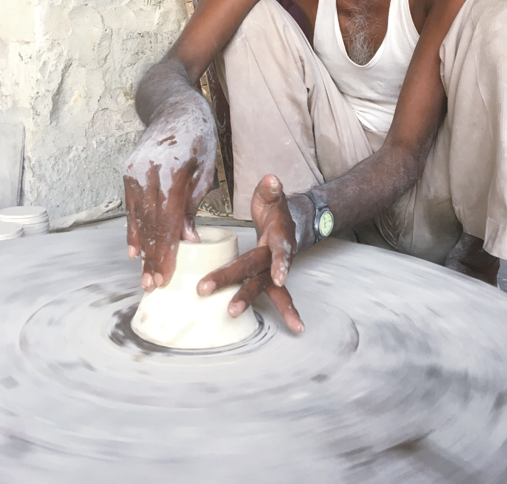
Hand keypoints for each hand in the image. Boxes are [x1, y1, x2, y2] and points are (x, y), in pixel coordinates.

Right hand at [123, 94, 216, 290]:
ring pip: (137, 217)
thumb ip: (193, 204)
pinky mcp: (128, 171)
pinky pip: (130, 206)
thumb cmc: (199, 135)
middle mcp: (148, 173)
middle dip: (152, 257)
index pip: (167, 222)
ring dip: (141, 247)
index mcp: (172, 173)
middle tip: (153, 285)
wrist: (174, 105)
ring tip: (144, 274)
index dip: (166, 252)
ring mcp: (134, 171)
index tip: (165, 276)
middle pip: (150, 224)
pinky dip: (132, 228)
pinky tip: (133, 249)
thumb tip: (187, 240)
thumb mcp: (206, 168)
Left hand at [197, 174, 305, 332]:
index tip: (278, 275)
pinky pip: (276, 296)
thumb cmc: (276, 211)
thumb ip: (271, 190)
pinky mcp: (270, 278)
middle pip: (256, 270)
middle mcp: (276, 256)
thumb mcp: (273, 197)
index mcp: (278, 236)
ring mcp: (274, 270)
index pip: (278, 249)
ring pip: (264, 287)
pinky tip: (295, 327)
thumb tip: (272, 179)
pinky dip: (287, 311)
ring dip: (250, 300)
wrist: (292, 223)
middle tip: (211, 293)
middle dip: (237, 283)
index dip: (280, 261)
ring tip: (233, 314)